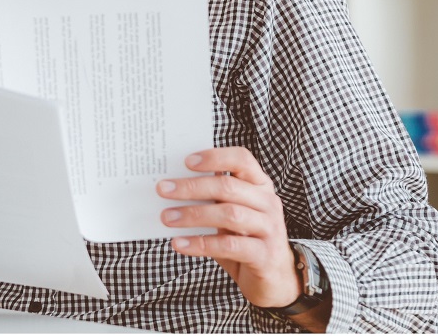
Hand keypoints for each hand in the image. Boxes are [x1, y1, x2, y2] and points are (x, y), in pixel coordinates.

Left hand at [157, 147, 299, 308]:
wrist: (274, 280)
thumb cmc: (245, 241)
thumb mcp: (230, 216)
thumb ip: (212, 200)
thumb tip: (173, 188)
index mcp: (260, 186)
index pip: (242, 159)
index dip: (215, 157)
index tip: (187, 161)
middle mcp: (268, 203)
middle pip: (229, 187)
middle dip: (192, 187)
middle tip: (163, 190)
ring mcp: (270, 229)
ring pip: (229, 214)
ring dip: (193, 214)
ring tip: (167, 218)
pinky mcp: (265, 255)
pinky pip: (229, 245)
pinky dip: (201, 243)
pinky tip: (179, 244)